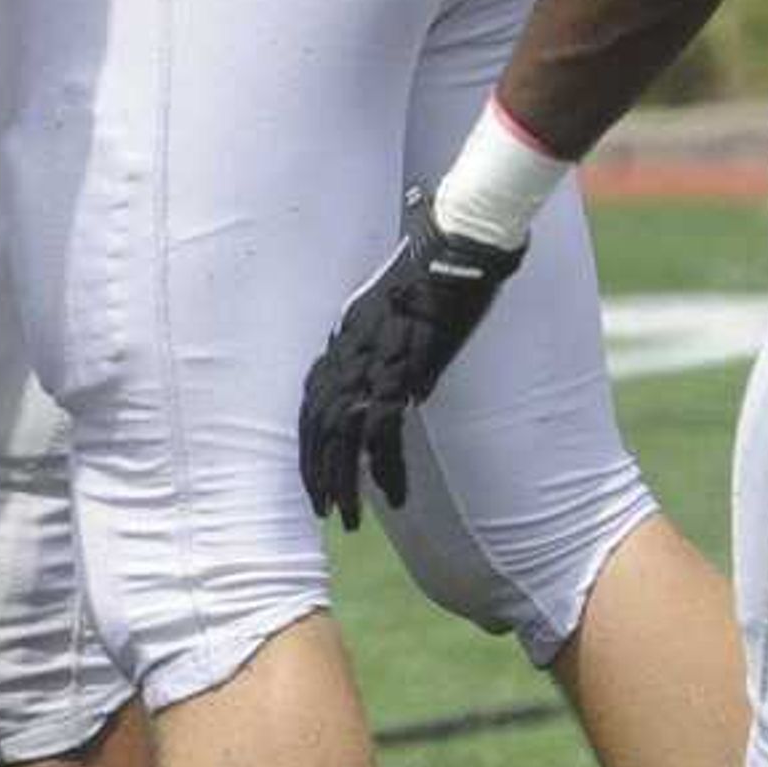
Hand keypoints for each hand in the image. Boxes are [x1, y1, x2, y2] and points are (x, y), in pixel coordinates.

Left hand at [297, 188, 523, 527]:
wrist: (459, 246)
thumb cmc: (439, 272)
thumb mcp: (403, 315)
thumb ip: (394, 351)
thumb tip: (409, 392)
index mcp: (346, 337)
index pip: (311, 399)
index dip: (307, 442)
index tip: (310, 474)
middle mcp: (349, 351)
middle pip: (317, 423)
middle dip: (316, 471)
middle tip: (321, 511)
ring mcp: (373, 360)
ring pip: (341, 436)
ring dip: (342, 482)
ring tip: (346, 521)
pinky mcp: (403, 368)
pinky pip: (384, 432)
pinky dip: (386, 469)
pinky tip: (391, 497)